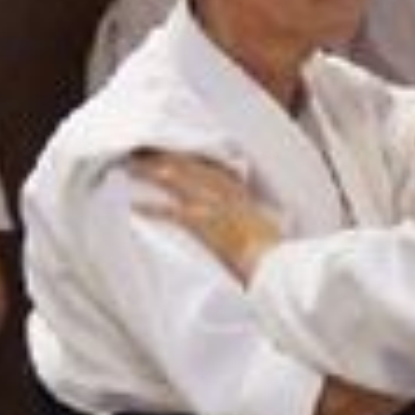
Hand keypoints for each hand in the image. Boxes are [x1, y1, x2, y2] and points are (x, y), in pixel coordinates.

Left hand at [125, 147, 284, 282]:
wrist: (282, 266)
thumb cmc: (280, 256)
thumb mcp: (274, 231)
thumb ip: (263, 221)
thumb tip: (267, 222)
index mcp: (244, 197)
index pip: (214, 169)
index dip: (192, 158)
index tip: (176, 149)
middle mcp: (229, 196)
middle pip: (192, 166)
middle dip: (167, 155)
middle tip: (144, 147)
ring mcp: (218, 207)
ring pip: (179, 179)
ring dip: (153, 171)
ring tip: (131, 165)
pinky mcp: (208, 224)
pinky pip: (173, 212)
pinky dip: (153, 208)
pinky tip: (136, 205)